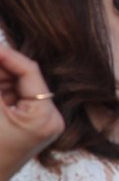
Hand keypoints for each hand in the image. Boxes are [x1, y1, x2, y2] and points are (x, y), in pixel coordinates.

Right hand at [0, 38, 62, 174]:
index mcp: (45, 115)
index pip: (30, 71)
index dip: (7, 54)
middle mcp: (50, 118)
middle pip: (23, 78)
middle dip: (2, 66)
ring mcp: (41, 122)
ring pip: (16, 87)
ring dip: (1, 76)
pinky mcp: (29, 126)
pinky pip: (13, 99)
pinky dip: (1, 89)